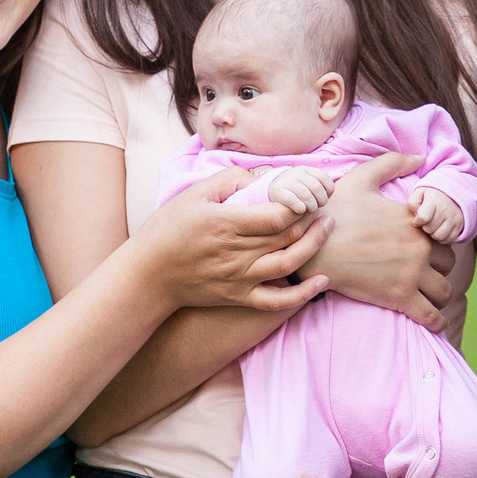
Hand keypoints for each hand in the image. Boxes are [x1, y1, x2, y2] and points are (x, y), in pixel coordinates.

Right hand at [127, 169, 331, 311]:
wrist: (149, 275)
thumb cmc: (168, 230)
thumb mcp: (193, 195)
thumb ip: (228, 180)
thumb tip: (259, 177)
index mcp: (226, 223)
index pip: (276, 214)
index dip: (299, 203)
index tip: (307, 192)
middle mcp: (236, 252)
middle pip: (287, 235)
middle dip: (312, 218)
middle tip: (324, 204)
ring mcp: (240, 278)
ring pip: (289, 263)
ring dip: (314, 245)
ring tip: (327, 227)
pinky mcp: (239, 297)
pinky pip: (278, 301)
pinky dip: (304, 294)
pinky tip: (322, 281)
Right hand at [266, 167, 332, 214]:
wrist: (274, 190)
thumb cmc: (297, 192)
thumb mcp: (309, 185)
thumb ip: (320, 188)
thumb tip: (328, 195)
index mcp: (306, 170)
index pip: (323, 177)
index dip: (328, 190)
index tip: (326, 198)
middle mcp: (296, 172)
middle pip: (316, 187)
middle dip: (321, 200)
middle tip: (318, 207)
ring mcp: (286, 180)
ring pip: (306, 194)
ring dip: (312, 206)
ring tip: (310, 210)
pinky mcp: (277, 190)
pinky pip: (292, 200)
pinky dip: (300, 208)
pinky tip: (301, 211)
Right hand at [301, 151, 454, 329]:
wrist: (311, 245)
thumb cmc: (334, 210)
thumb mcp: (362, 177)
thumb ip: (392, 163)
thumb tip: (420, 156)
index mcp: (413, 221)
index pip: (443, 234)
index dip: (436, 242)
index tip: (425, 248)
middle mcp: (419, 248)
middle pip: (448, 264)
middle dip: (438, 268)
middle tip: (424, 272)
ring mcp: (411, 274)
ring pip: (444, 291)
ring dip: (438, 294)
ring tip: (428, 296)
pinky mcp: (399, 298)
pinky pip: (431, 316)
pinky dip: (436, 321)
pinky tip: (433, 322)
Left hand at [409, 187, 465, 243]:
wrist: (452, 195)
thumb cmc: (431, 196)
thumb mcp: (419, 194)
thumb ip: (413, 203)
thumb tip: (416, 217)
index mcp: (434, 199)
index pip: (423, 217)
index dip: (417, 221)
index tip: (417, 219)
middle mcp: (446, 209)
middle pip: (429, 229)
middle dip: (425, 227)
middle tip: (426, 222)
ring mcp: (454, 218)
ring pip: (438, 236)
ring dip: (433, 234)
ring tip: (432, 226)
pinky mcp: (459, 225)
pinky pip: (447, 239)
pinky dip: (441, 238)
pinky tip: (439, 229)